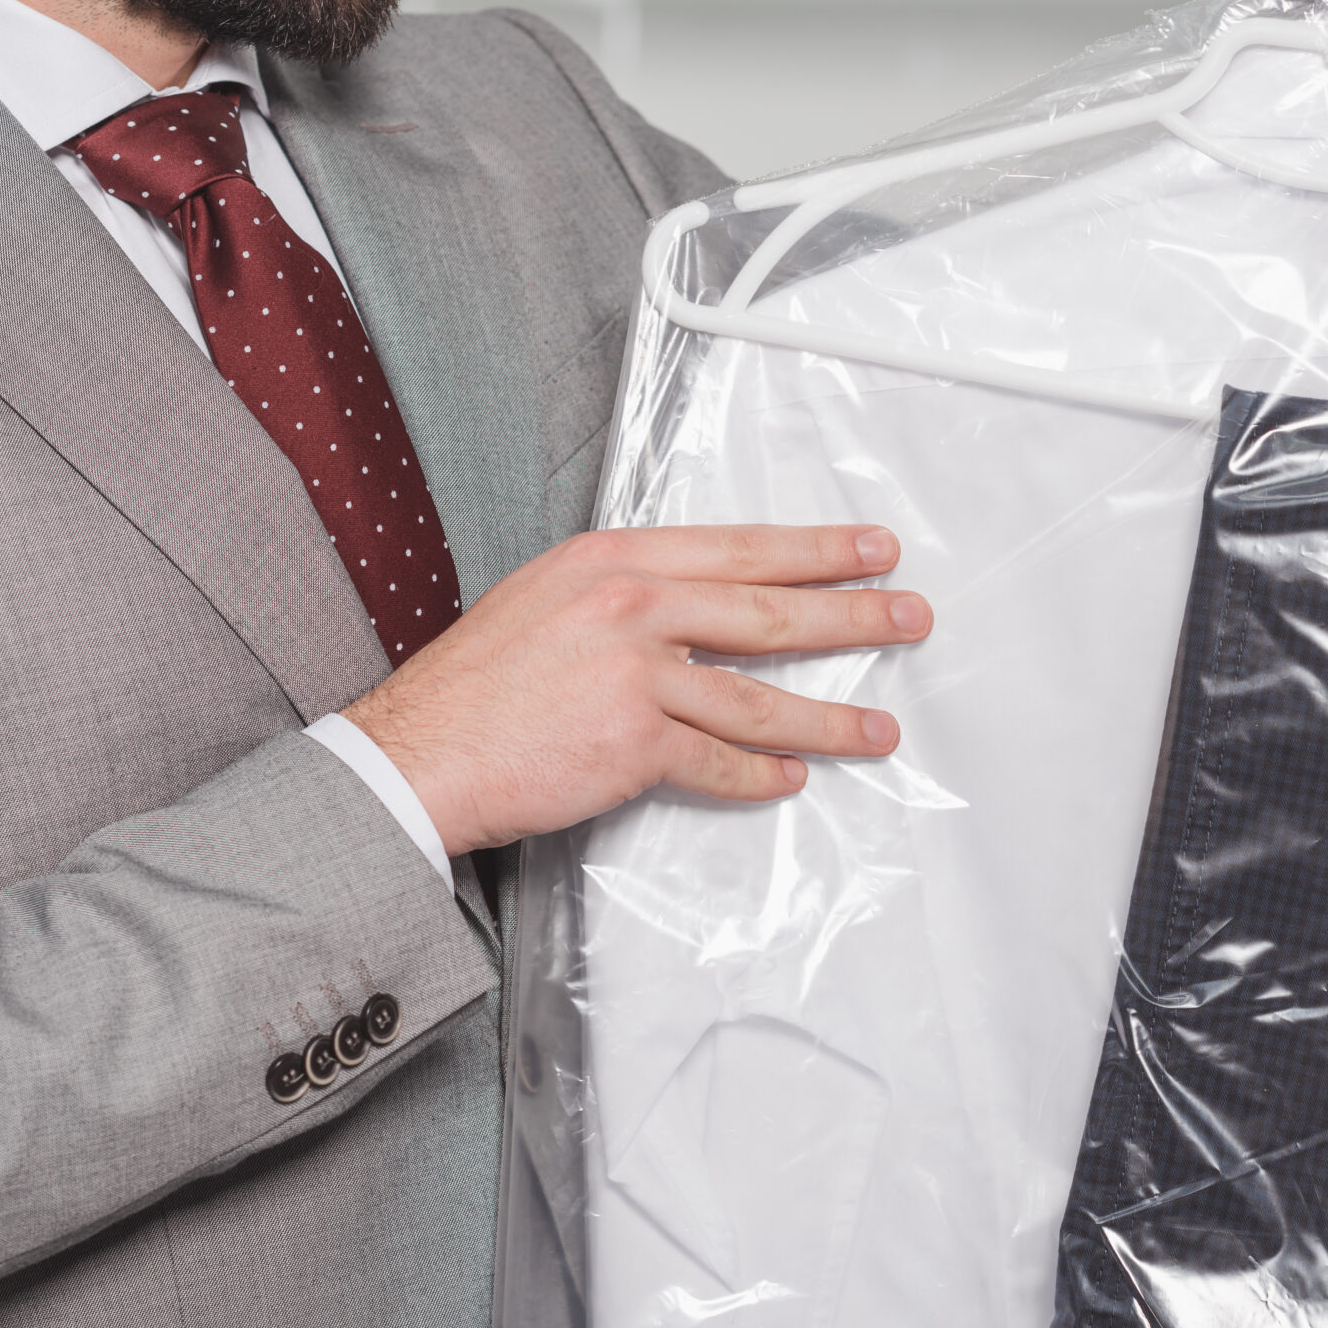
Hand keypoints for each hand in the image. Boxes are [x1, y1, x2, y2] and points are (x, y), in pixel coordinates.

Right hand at [342, 525, 930, 854]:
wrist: (420, 749)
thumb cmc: (473, 682)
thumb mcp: (546, 594)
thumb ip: (622, 591)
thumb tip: (690, 604)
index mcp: (613, 559)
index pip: (740, 548)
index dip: (815, 550)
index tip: (868, 549)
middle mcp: (632, 605)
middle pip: (769, 611)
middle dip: (853, 616)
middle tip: (908, 617)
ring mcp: (637, 674)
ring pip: (760, 698)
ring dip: (832, 716)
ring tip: (878, 726)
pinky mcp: (635, 742)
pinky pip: (719, 762)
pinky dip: (760, 776)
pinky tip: (791, 778)